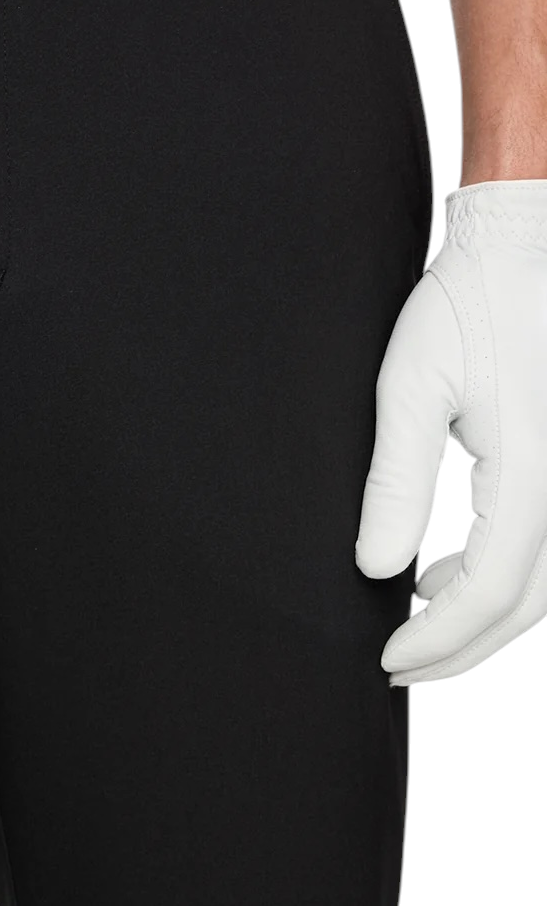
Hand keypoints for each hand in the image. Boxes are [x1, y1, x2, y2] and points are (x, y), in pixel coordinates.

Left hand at [356, 179, 546, 684]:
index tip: (387, 659)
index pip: (489, 593)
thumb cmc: (466, 303)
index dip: (438, 640)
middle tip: (401, 659)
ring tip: (419, 608)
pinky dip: (508, 572)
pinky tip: (452, 567)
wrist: (524, 246)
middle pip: (526, 603)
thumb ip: (395, 482)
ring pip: (546, 582)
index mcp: (533, 472)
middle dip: (462, 643)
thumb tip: (375, 566)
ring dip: (487, 611)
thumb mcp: (410, 387)